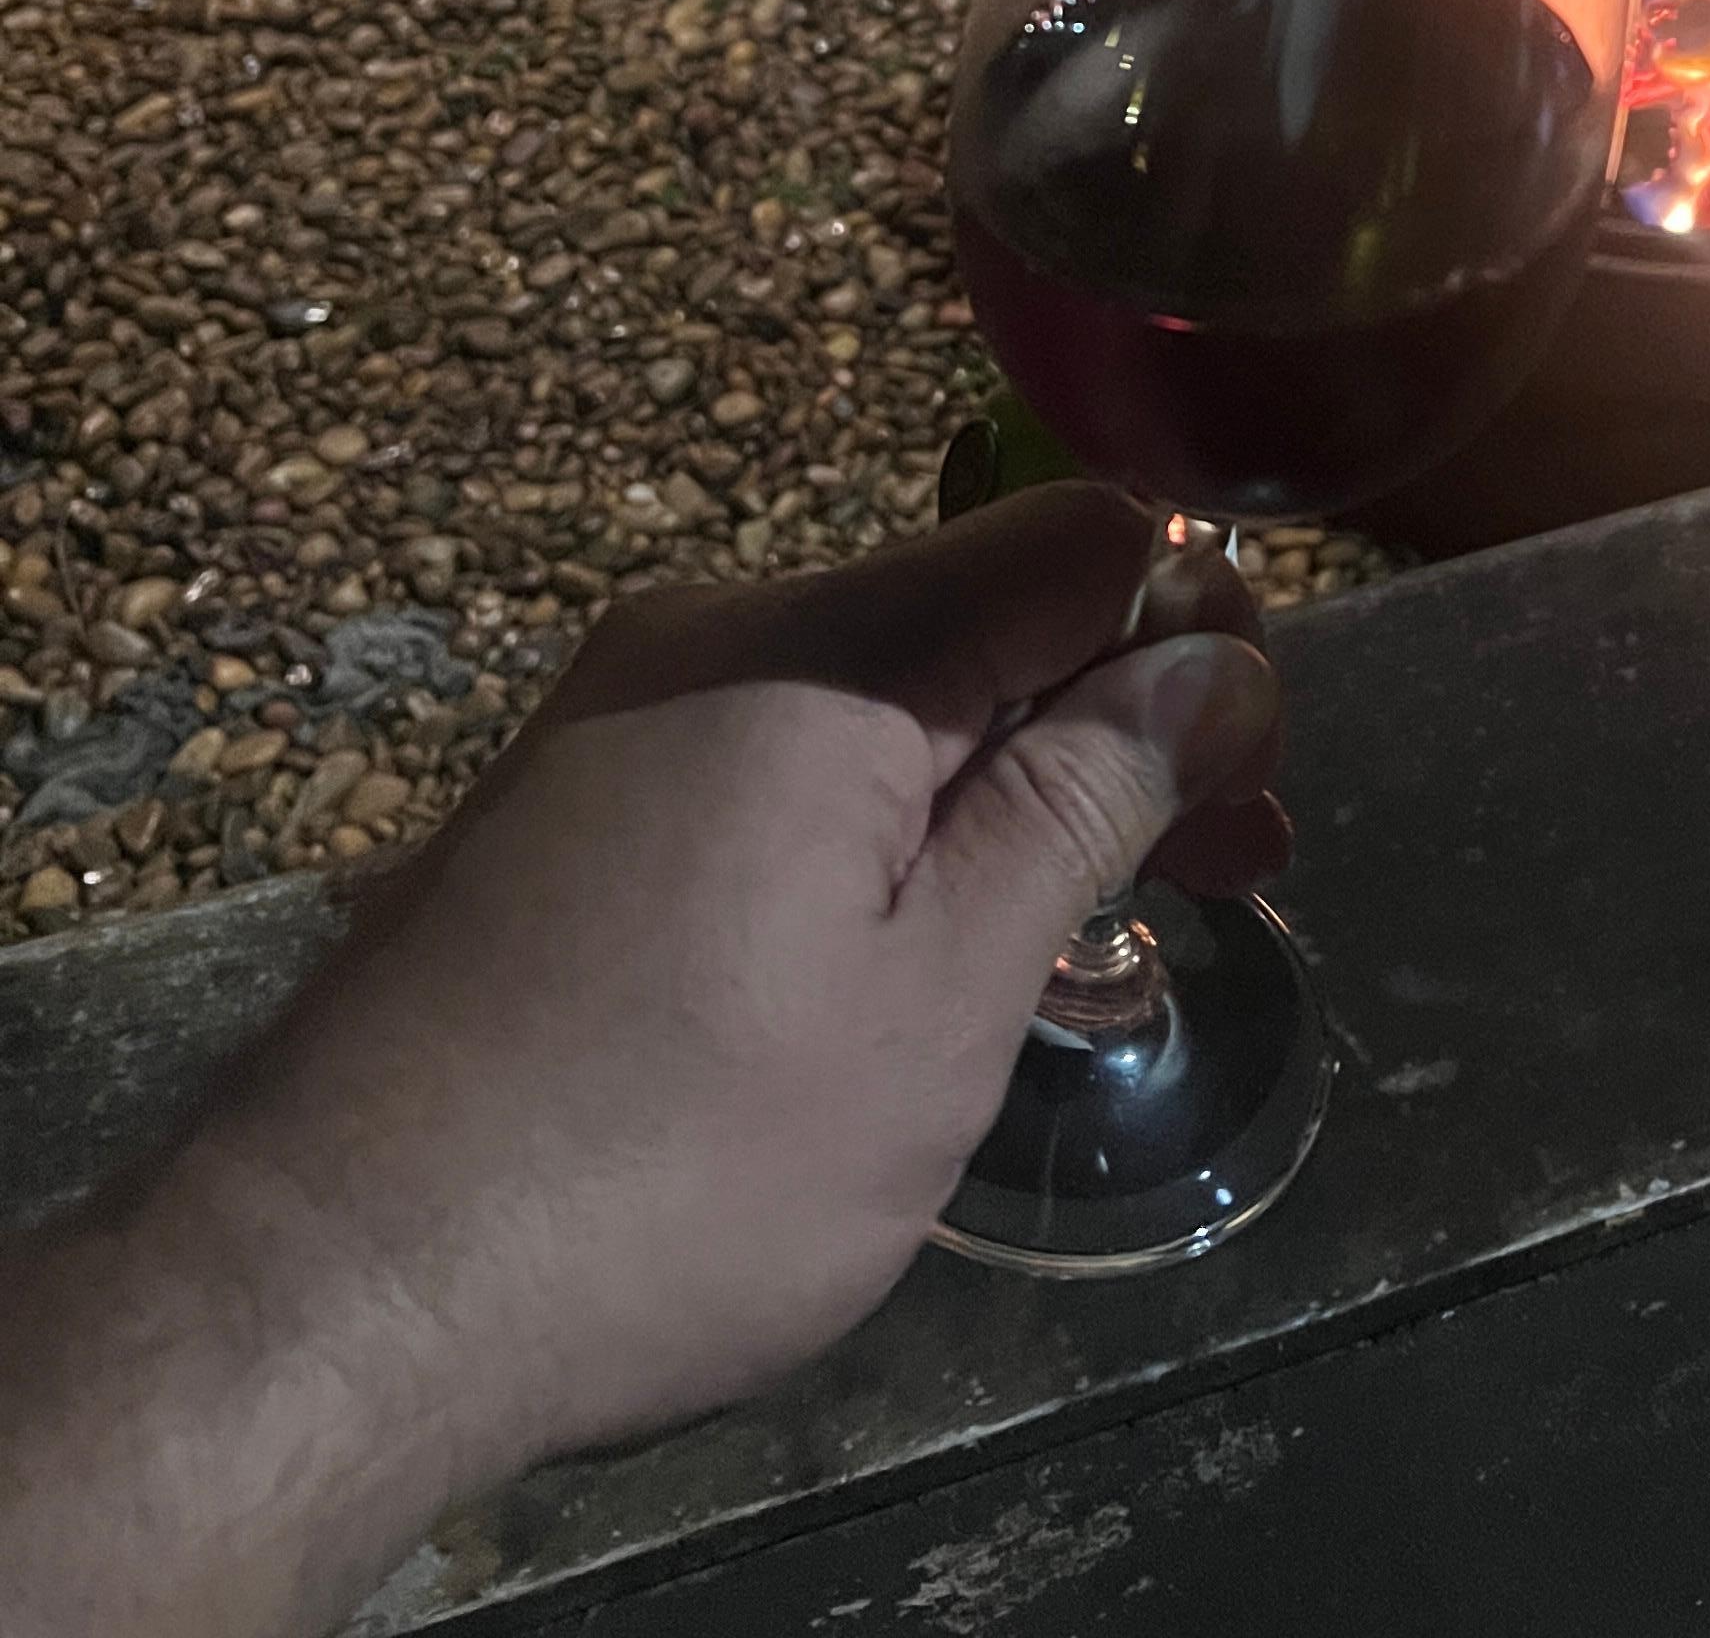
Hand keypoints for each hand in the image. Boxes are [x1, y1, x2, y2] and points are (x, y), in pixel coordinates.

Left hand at [0, 483, 1285, 1637]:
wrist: (323, 1296)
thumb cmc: (668, 1167)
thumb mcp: (931, 1007)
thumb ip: (1080, 808)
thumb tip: (1219, 659)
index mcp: (815, 649)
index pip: (1074, 536)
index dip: (1199, 619)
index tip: (1264, 764)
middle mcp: (711, 636)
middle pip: (980, 613)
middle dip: (1128, 719)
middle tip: (1243, 867)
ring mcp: (624, 723)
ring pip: (885, 702)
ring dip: (1020, 785)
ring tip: (1125, 920)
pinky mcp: (572, 816)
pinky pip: (784, 767)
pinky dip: (897, 831)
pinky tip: (947, 941)